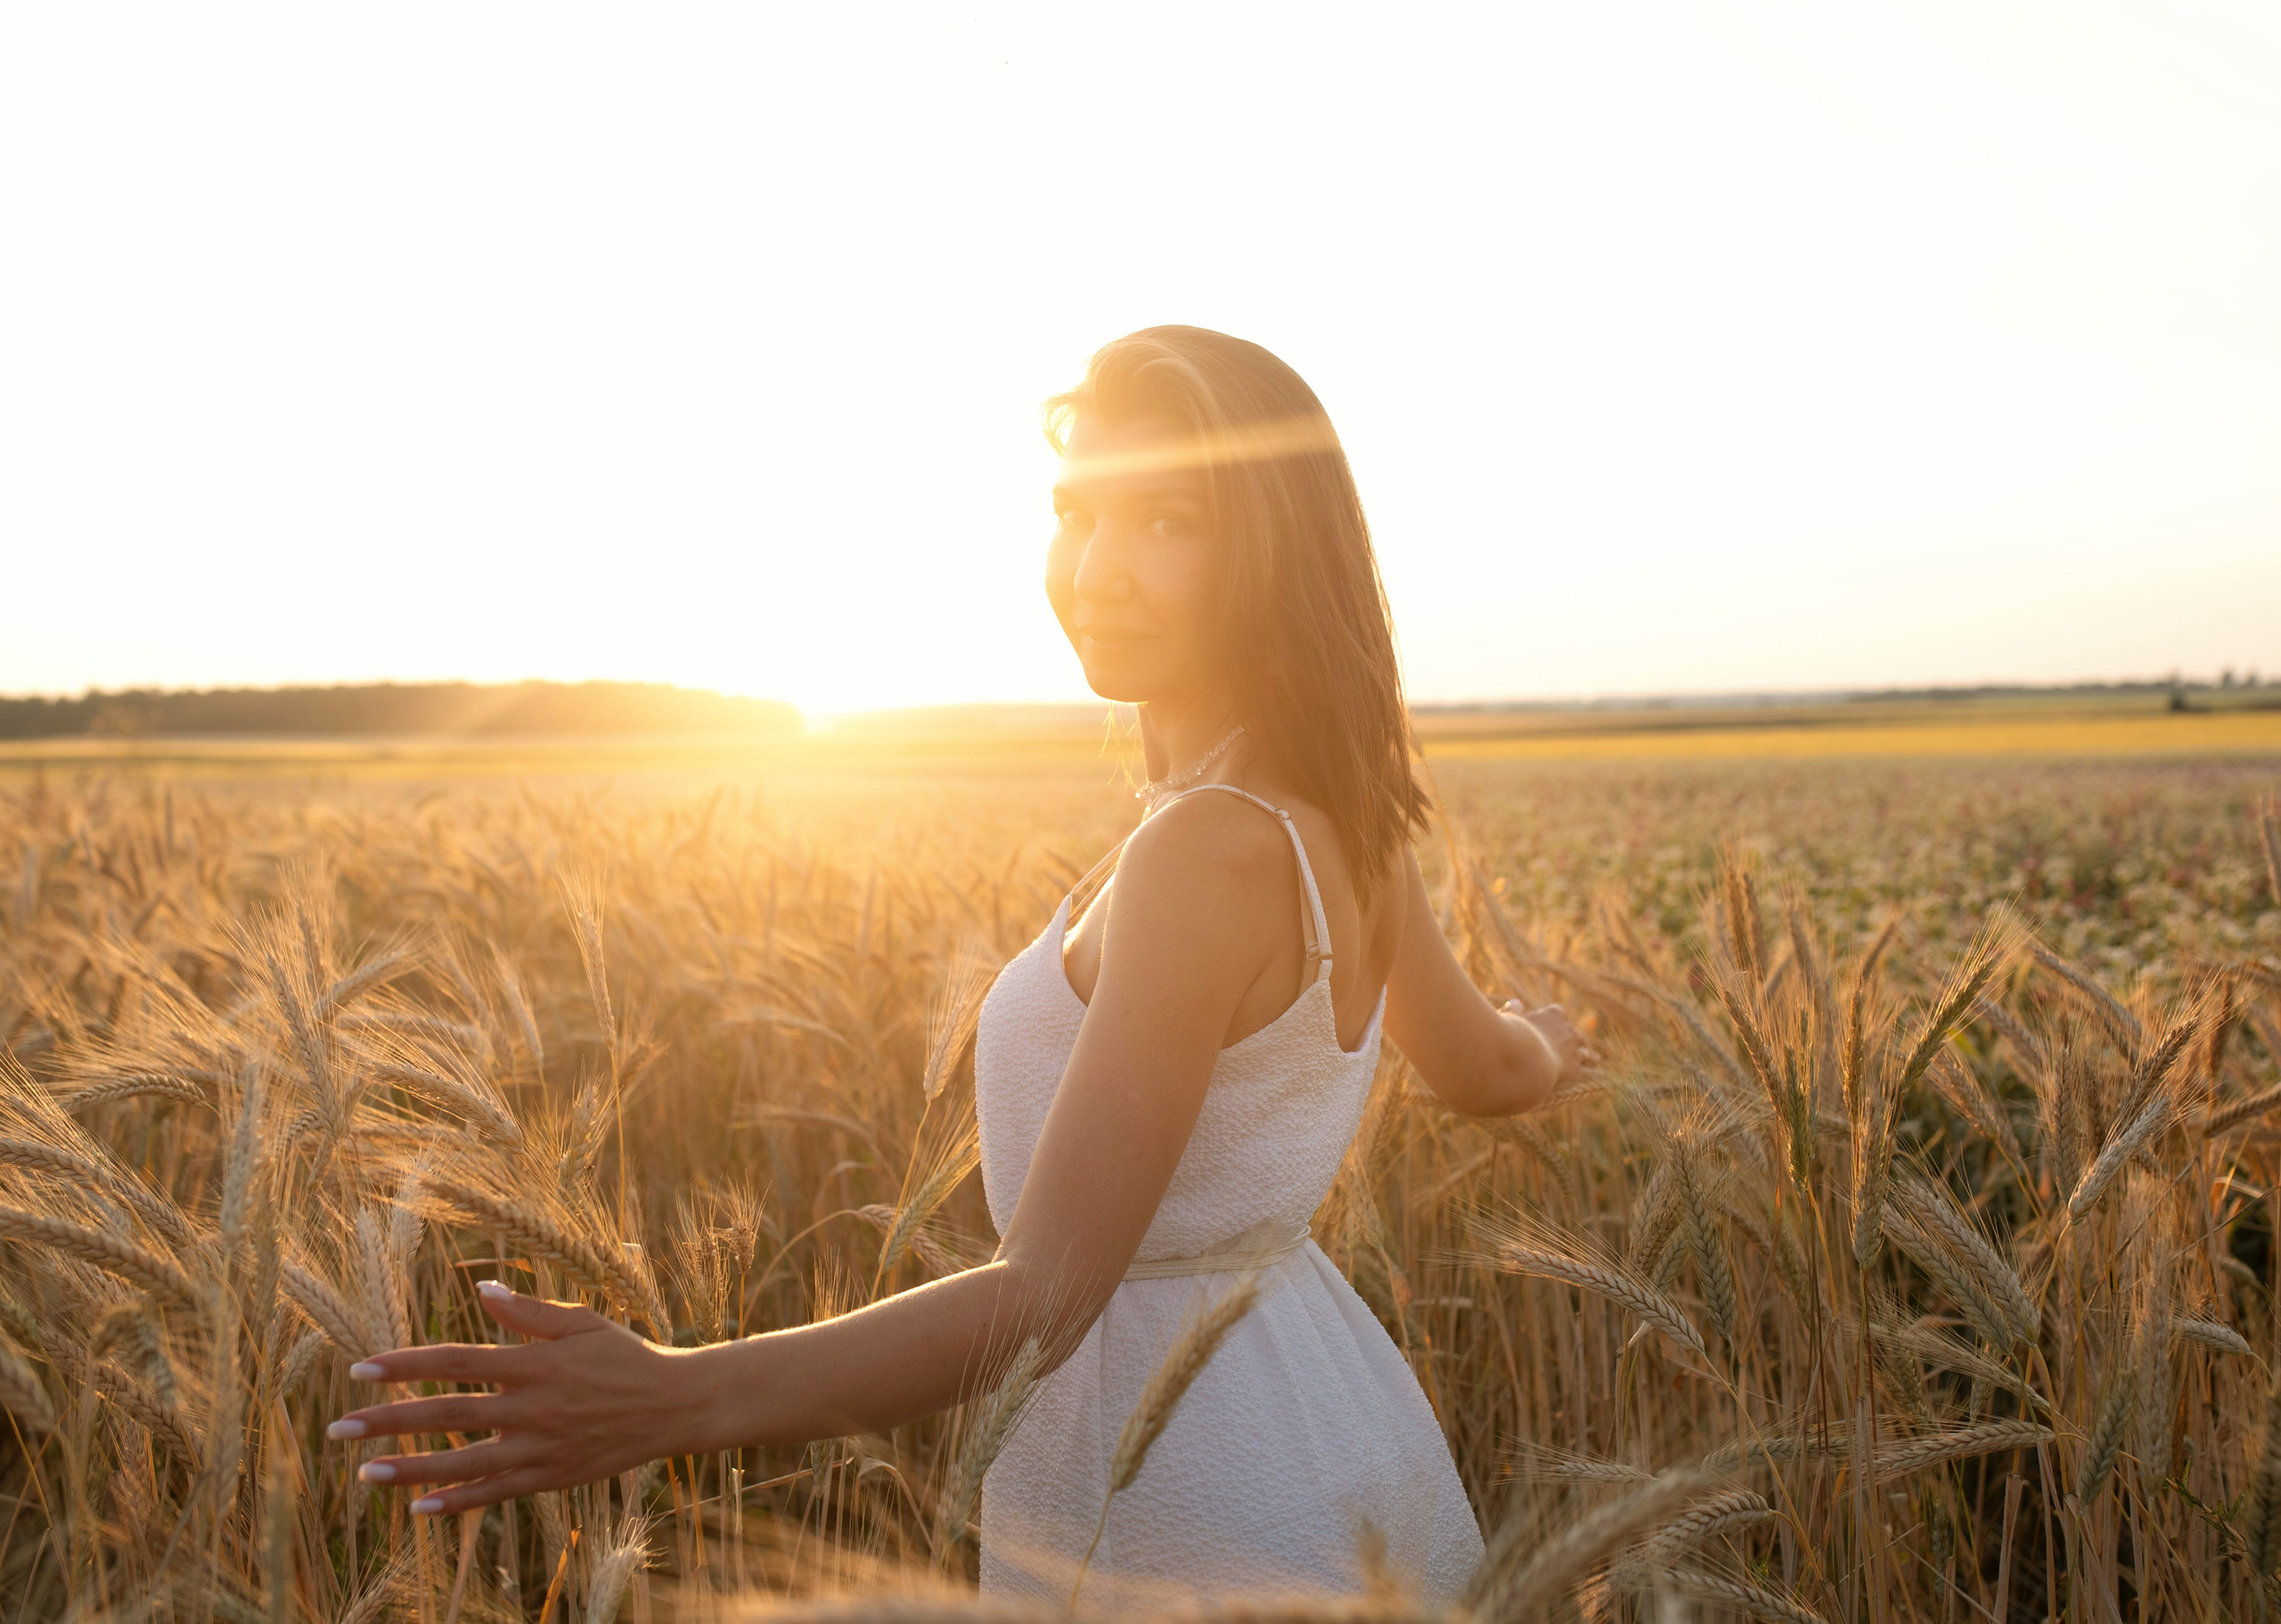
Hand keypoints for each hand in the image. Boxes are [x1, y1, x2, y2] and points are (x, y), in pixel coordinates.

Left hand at [326, 1280, 713, 1515]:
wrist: (674, 1405)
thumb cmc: (626, 1356)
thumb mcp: (583, 1321)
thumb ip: (529, 1311)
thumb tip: (481, 1290)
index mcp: (535, 1363)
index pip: (456, 1361)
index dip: (406, 1366)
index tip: (360, 1370)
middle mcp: (531, 1407)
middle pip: (448, 1416)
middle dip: (389, 1421)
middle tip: (339, 1428)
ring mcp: (540, 1448)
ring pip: (463, 1462)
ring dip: (410, 1469)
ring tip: (364, 1474)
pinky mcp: (550, 1478)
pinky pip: (495, 1493)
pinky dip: (457, 1503)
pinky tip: (418, 1509)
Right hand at [1502, 999, 1600, 1091]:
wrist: (1526, 1058)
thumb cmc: (1516, 1036)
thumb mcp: (1511, 1018)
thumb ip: (1514, 1010)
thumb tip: (1516, 1002)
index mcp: (1554, 1014)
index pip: (1557, 1013)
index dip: (1553, 1021)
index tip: (1549, 1026)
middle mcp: (1570, 1030)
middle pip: (1574, 1033)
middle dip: (1573, 1039)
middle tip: (1575, 1045)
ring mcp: (1576, 1050)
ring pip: (1586, 1052)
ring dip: (1589, 1056)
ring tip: (1596, 1059)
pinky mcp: (1577, 1070)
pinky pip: (1589, 1072)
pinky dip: (1594, 1072)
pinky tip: (1600, 1074)